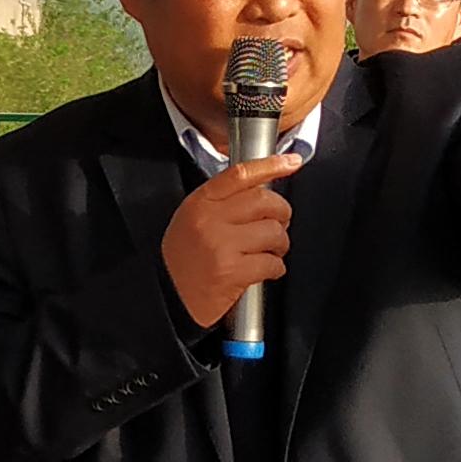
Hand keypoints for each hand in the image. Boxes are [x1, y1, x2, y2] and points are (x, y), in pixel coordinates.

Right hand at [161, 151, 302, 328]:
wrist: (168, 299)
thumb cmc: (182, 263)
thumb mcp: (192, 221)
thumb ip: (222, 203)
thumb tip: (263, 191)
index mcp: (199, 203)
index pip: (241, 175)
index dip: (271, 165)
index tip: (291, 162)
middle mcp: (209, 220)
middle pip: (265, 201)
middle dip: (282, 213)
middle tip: (279, 224)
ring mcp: (221, 245)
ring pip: (273, 232)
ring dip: (280, 244)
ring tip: (270, 252)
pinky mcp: (232, 271)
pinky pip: (271, 262)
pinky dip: (275, 268)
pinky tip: (265, 271)